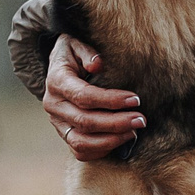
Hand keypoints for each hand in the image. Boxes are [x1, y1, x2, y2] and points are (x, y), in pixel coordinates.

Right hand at [43, 34, 143, 159]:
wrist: (58, 68)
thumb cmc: (73, 54)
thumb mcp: (76, 42)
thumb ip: (87, 51)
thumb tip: (98, 64)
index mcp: (56, 81)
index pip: (84, 96)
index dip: (111, 100)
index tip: (135, 100)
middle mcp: (53, 105)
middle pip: (86, 122)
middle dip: (116, 123)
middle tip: (141, 120)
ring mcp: (57, 123)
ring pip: (81, 142)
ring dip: (110, 140)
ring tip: (133, 132)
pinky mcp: (64, 134)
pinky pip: (80, 152)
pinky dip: (101, 150)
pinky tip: (120, 141)